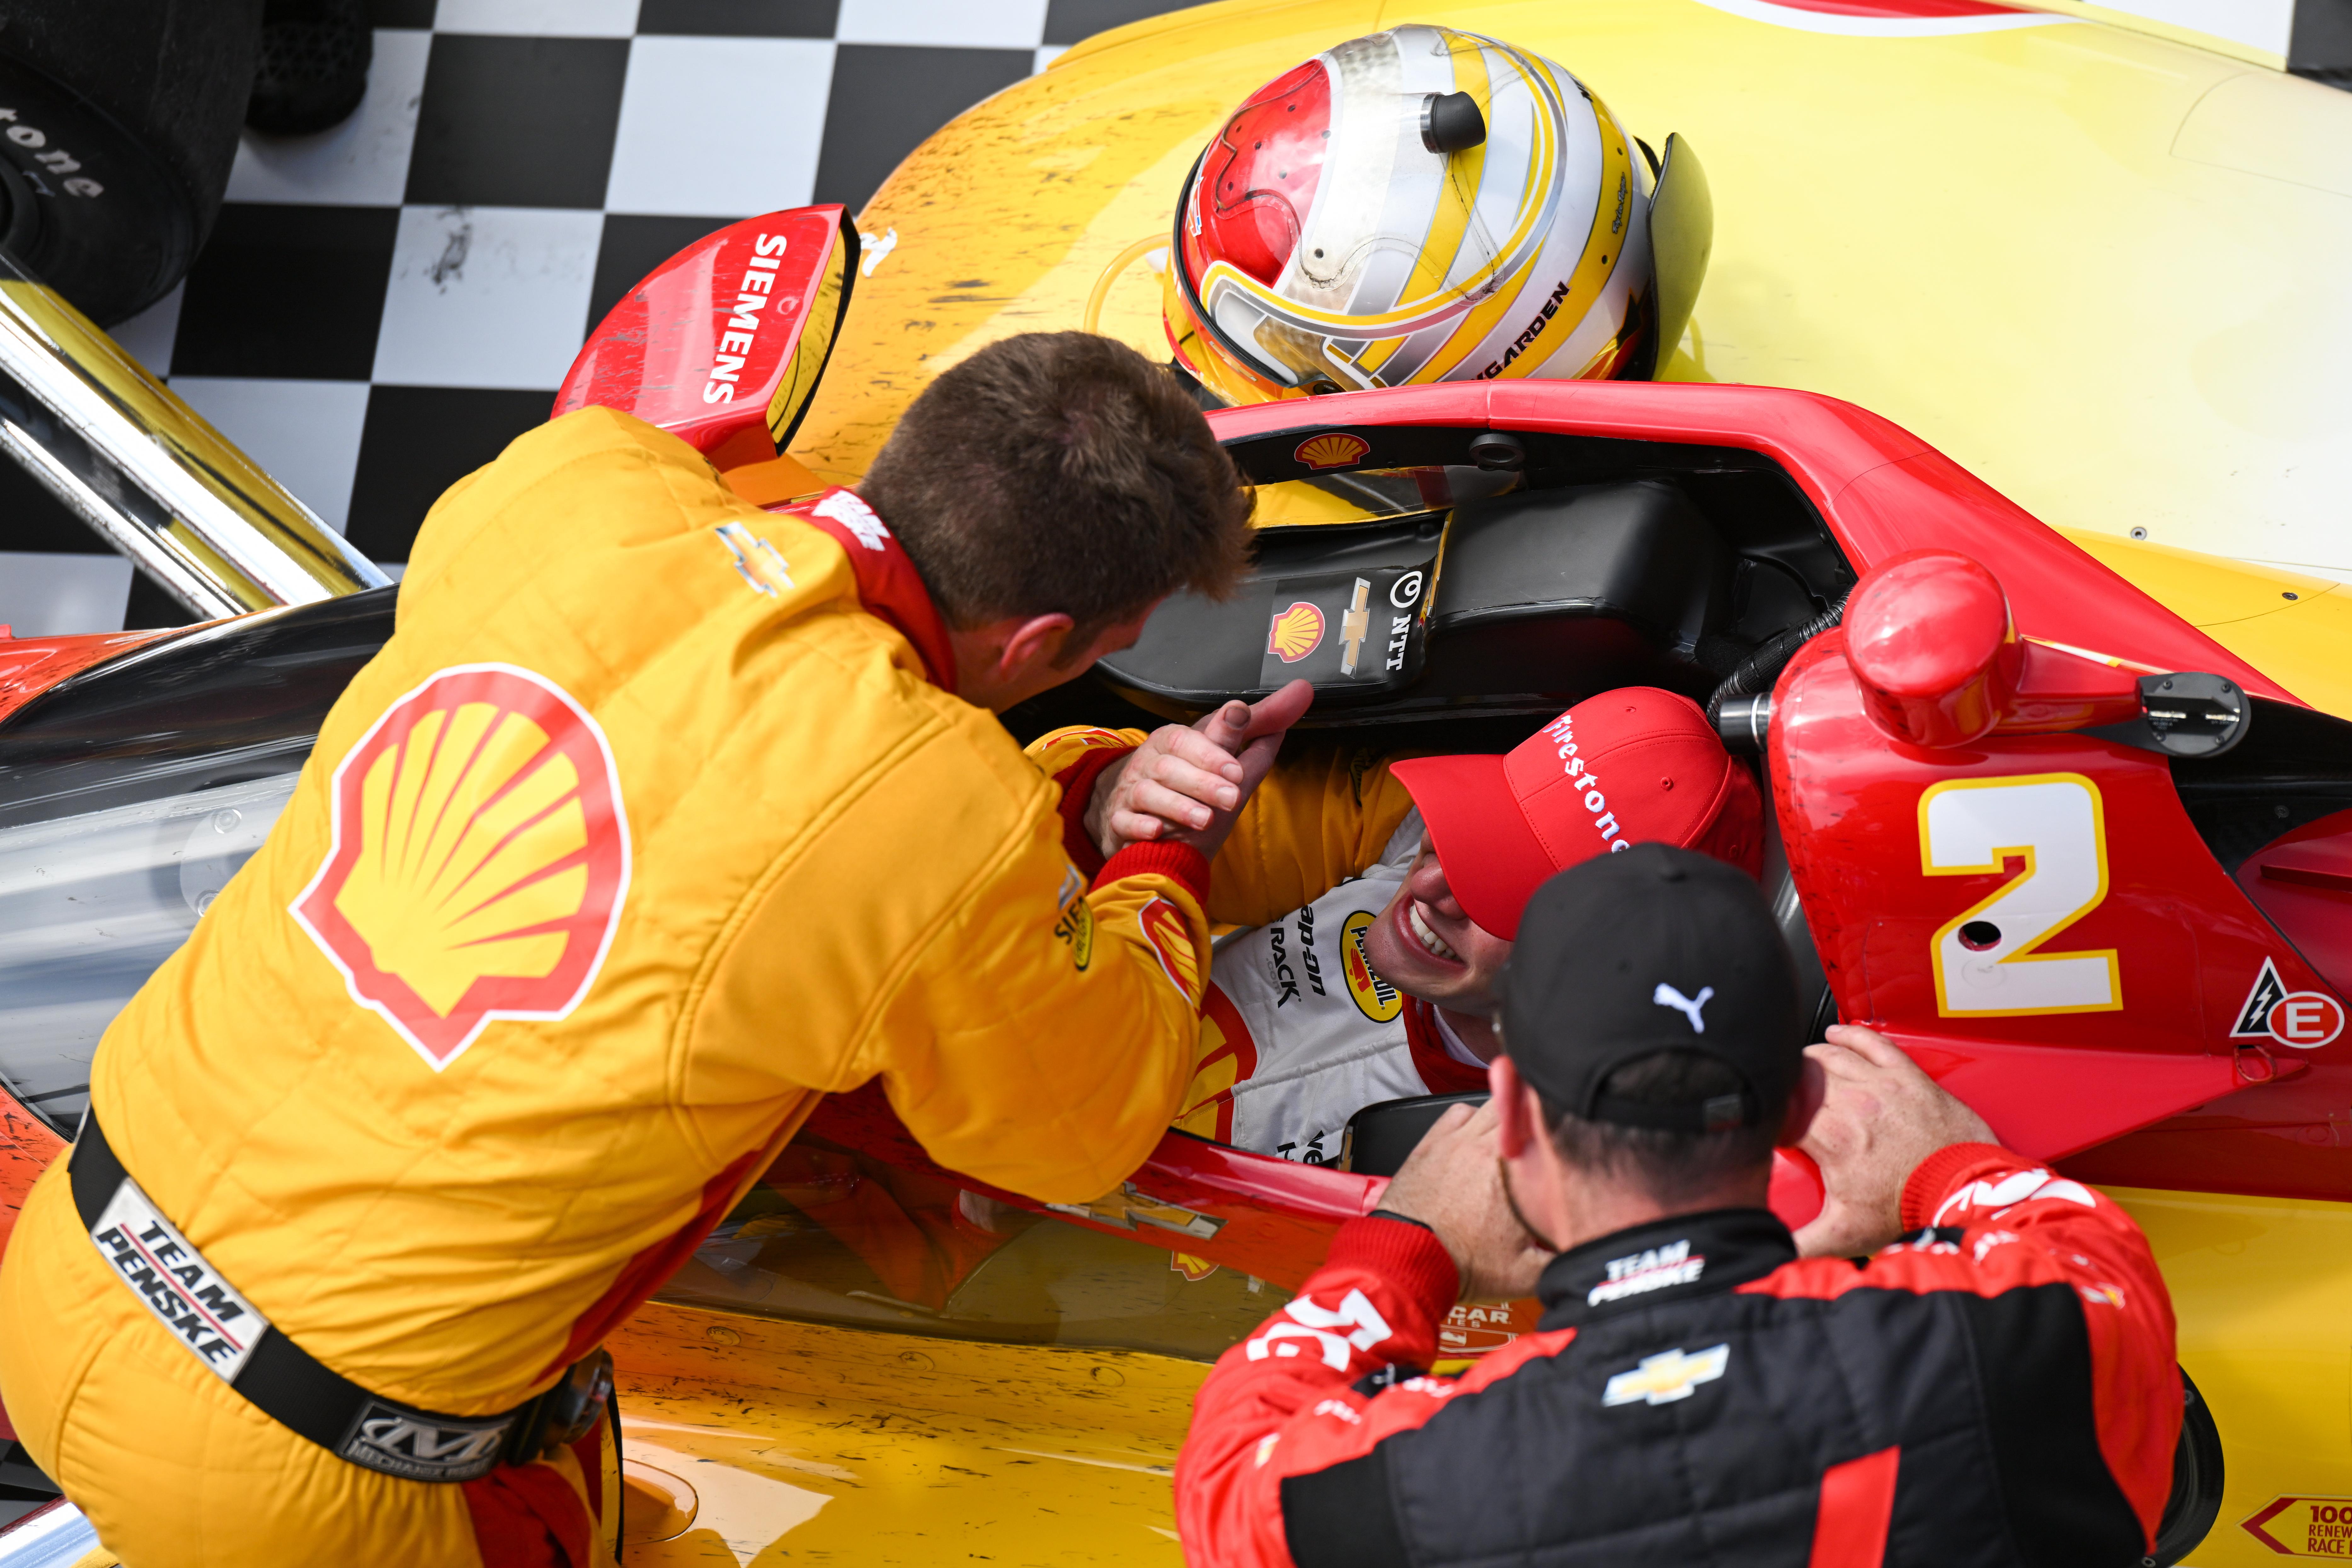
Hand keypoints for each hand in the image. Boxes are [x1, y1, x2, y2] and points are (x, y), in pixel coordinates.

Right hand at [1085, 680, 1312, 860]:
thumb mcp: (1226, 751)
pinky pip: (1123, 822)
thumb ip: (1261, 724)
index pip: (1188, 740)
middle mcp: (1151, 764)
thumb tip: (1302, 691)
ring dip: (1177, 806)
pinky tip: (1156, 831)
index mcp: (1175, 742)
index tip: (1236, 770)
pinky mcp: (1120, 822)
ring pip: (1147, 793)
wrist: (1142, 817)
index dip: (1212, 754)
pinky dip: (1139, 825)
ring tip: (1204, 819)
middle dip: (1202, 781)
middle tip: (1230, 797)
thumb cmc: (1191, 780)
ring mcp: (1132, 793)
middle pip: (1169, 766)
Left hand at [1376, 1101, 1553, 1301]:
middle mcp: (1485, 1145)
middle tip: (1543, 1140)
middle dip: (1536, 1120)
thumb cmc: (1459, 1263)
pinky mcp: (1431, 1143)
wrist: (1407, 1260)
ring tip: (1513, 1137)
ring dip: (1505, 1116)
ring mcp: (1456, 1140)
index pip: (1551, 1128)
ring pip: (1491, 1106)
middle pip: (1523, 1108)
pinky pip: (1457, 1112)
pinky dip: (1469, 1117)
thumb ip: (1561, 1262)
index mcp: (1516, 1170)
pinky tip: (1475, 1135)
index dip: (1564, 1131)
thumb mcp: (1524, 1275)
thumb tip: (1585, 1256)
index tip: (1571, 1141)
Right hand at [1790, 1024, 1995, 1258]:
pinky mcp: (1907, 1074)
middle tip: (1782, 1101)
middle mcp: (1851, 1100)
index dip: (1766, 1120)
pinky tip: (1835, 1036)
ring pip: (1828, 1055)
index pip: (1778, 1111)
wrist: (1965, 1194)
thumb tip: (1770, 1257)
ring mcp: (1881, 1083)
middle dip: (1784, 1086)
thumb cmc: (1910, 1208)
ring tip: (1802, 1072)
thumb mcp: (1845, 1233)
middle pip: (1799, 1075)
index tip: (1769, 1132)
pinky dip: (1849, 1035)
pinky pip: (1870, 1041)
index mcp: (1829, 1135)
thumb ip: (1801, 1244)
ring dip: (1809, 1061)